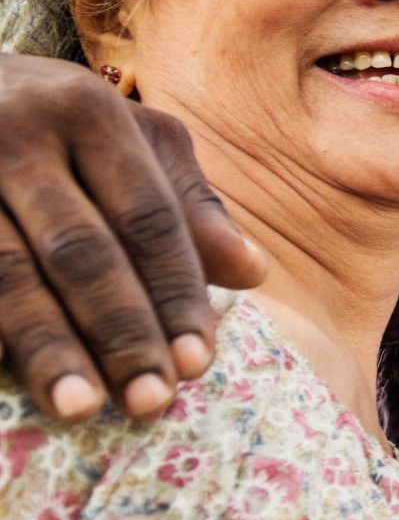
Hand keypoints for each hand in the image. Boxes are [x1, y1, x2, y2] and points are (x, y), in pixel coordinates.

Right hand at [0, 54, 265, 419]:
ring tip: (80, 408)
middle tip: (149, 402)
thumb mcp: (126, 138)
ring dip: (45, 345)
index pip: (146, 216)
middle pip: (80, 249)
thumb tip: (253, 273)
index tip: (197, 364)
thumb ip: (186, 204)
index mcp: (89, 111)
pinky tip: (5, 379)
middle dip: (119, 330)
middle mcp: (17, 134)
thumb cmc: (51, 122)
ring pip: (4, 272)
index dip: (174, 291)